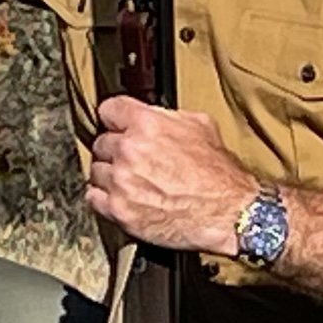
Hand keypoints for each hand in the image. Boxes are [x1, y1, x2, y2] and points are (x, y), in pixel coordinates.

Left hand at [88, 96, 255, 254]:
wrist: (228, 213)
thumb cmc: (219, 174)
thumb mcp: (201, 126)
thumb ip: (167, 117)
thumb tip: (153, 115)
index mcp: (147, 124)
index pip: (109, 110)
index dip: (116, 118)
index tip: (118, 125)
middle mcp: (130, 150)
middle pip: (101, 143)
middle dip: (116, 150)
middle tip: (134, 160)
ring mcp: (121, 182)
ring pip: (97, 171)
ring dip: (110, 175)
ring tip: (131, 182)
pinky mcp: (119, 210)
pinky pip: (93, 198)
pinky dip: (104, 198)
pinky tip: (122, 197)